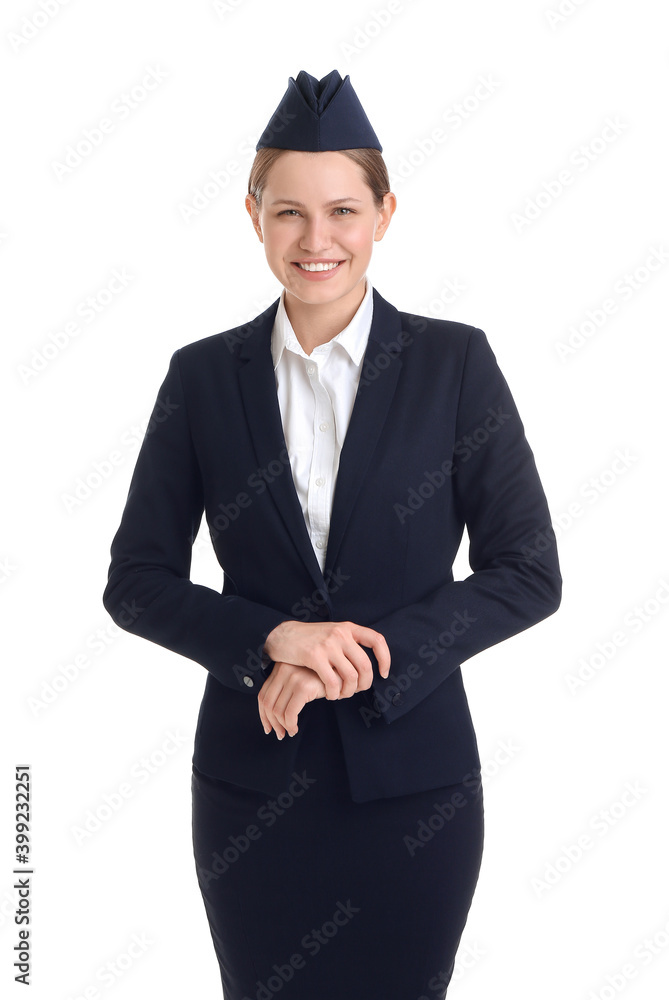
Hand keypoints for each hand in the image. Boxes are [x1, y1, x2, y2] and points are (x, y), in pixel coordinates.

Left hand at [257, 661, 326, 739]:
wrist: (344, 674)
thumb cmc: (323, 679)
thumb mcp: (300, 680)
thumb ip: (286, 689)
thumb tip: (271, 714)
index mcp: (280, 668)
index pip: (263, 695)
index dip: (263, 715)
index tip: (268, 726)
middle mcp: (284, 670)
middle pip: (267, 703)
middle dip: (271, 723)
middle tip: (279, 734)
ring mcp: (293, 677)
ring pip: (277, 710)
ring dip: (282, 726)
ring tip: (290, 732)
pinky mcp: (303, 686)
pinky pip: (290, 713)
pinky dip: (290, 725)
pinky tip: (295, 728)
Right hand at [263, 620, 390, 700]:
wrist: (282, 635)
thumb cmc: (309, 639)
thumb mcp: (332, 633)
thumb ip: (348, 643)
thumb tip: (367, 664)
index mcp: (348, 628)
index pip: (377, 640)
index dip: (385, 659)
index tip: (383, 673)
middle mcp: (341, 634)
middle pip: (365, 666)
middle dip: (365, 684)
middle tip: (357, 691)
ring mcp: (328, 645)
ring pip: (351, 677)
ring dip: (348, 692)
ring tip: (341, 694)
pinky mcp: (314, 656)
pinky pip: (332, 682)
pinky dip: (334, 693)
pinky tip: (329, 695)